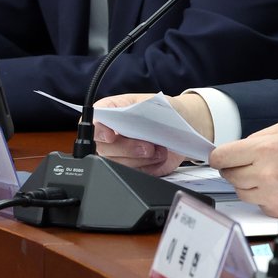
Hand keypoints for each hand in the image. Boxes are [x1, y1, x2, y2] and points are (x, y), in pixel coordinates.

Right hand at [92, 92, 213, 176]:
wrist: (185, 128)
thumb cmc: (167, 111)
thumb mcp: (156, 103)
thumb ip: (140, 109)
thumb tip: (131, 115)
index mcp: (111, 111)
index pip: (93, 120)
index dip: (97, 130)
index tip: (111, 136)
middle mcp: (111, 132)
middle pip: (103, 147)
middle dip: (127, 149)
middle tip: (148, 147)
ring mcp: (120, 152)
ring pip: (118, 163)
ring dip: (142, 159)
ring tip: (160, 150)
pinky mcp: (132, 167)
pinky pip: (134, 174)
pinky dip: (149, 167)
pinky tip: (160, 157)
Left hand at [210, 120, 277, 217]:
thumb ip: (257, 138)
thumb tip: (237, 148)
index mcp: (264, 150)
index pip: (222, 157)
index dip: (218, 157)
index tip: (219, 158)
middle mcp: (265, 175)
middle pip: (229, 176)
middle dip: (234, 168)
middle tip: (246, 164)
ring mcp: (272, 196)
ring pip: (241, 192)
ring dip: (246, 183)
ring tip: (266, 173)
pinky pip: (258, 204)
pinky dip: (263, 196)